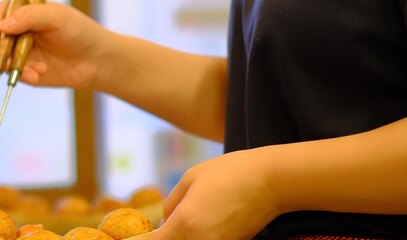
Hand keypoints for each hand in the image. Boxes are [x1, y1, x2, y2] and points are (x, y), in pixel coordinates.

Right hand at [0, 0, 109, 89]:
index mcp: (23, 10)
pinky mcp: (22, 69)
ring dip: (9, 65)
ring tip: (33, 71)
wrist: (96, 61)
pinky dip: (20, 75)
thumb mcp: (57, 17)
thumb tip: (2, 26)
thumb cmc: (80, 32)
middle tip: (3, 61)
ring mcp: (17, 50)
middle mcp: (16, 29)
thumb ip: (30, 16)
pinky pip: (9, 73)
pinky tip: (38, 75)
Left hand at [150, 148, 280, 239]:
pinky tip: (202, 224)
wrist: (273, 181)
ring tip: (189, 218)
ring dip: (181, 237)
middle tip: (163, 227)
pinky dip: (198, 237)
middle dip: (165, 238)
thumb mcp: (191, 179)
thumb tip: (164, 223)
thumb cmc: (230, 172)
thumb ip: (172, 204)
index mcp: (184, 225)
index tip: (134, 236)